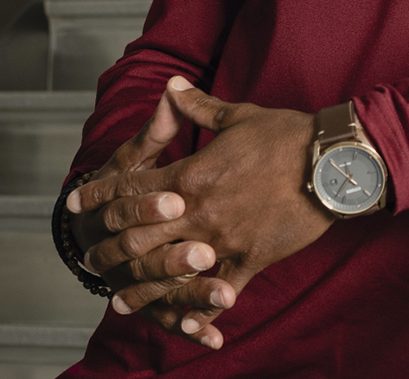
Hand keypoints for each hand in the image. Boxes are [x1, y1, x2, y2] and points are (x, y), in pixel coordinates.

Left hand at [75, 78, 336, 344]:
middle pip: (140, 235)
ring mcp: (223, 240)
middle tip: (88, 258)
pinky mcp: (250, 260)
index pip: (133, 186)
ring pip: (170, 271)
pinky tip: (184, 323)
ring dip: (140, 288)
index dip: (99, 194)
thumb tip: (171, 86)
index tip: (75, 202)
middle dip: (110, 248)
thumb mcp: (238, 117)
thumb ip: (197, 108)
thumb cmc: (287, 135)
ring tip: (118, 301)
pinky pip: (219, 292)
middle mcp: (199, 211)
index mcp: (192, 173)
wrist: (333, 164)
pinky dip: (200, 310)